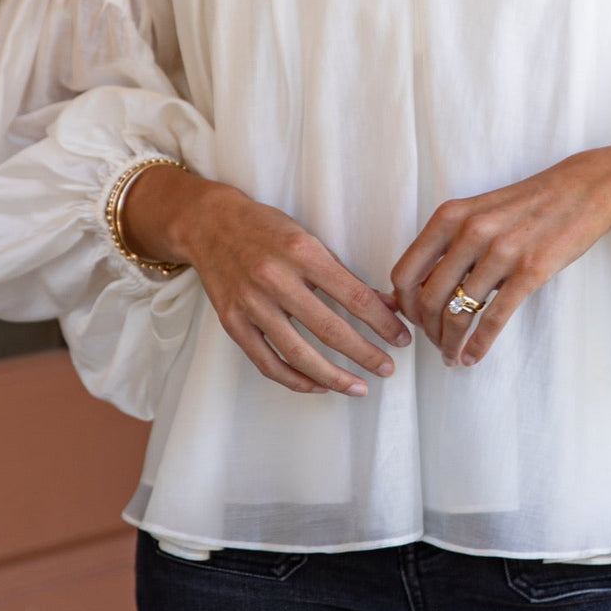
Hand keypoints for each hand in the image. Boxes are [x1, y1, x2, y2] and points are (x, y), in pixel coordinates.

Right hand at [122, 167, 411, 396]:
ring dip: (334, 376)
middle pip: (329, 329)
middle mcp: (275, 278)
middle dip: (365, 354)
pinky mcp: (232, 322)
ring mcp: (250, 303)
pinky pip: (267, 362)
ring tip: (359, 387)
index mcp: (301, 251)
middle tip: (388, 369)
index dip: (382, 321)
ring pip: (298, 354)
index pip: (352, 294)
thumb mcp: (308, 238)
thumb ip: (343, 274)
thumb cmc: (266, 227)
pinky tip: (317, 385)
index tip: (402, 338)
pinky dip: (295, 379)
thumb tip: (385, 305)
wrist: (209, 223)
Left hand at [390, 138, 610, 367]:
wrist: (584, 190)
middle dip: (426, 330)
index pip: (406, 272)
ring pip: (457, 314)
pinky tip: (474, 357)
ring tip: (452, 357)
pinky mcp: (530, 271)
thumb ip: (450, 243)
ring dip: (449, 343)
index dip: (403, 305)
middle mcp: (470, 232)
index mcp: (451, 216)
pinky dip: (478, 345)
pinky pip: (493, 319)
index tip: (412, 320)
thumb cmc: (529, 204)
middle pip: (428, 298)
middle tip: (434, 343)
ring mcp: (501, 252)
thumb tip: (422, 287)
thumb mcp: (480, 211)